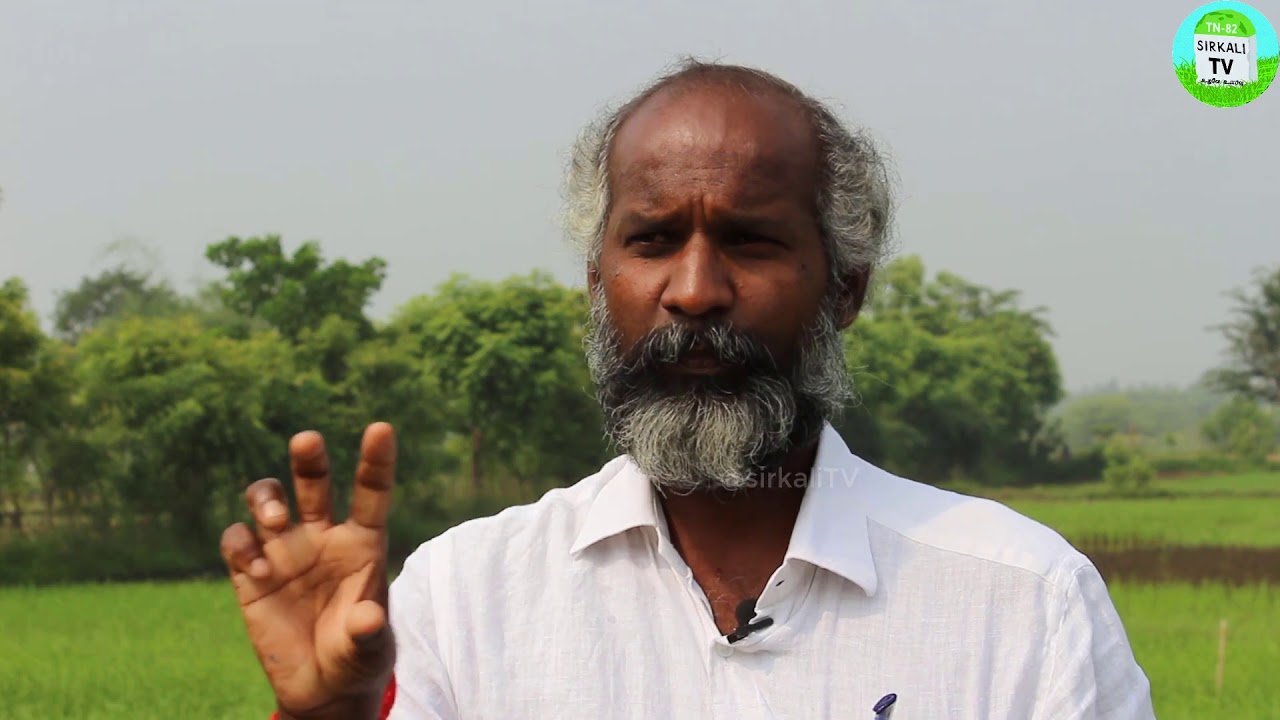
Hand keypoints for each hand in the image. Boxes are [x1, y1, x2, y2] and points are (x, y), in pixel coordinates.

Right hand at [221, 422, 396, 719]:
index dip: (375, 460)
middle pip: (314, 482)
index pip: (371, 492)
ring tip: (275, 522)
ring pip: (269, 499)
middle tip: (308, 441)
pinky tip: (256, 571)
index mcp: (364, 542)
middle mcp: (324, 536)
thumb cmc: (357, 657)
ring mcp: (285, 550)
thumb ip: (368, 632)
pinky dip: (241, 546)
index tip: (381, 429)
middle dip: (309, 458)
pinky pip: (238, 540)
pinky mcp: (250, 572)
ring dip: (267, 499)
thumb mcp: (369, 650)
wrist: (321, 687)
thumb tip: (368, 617)